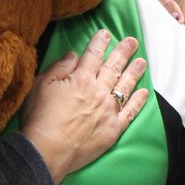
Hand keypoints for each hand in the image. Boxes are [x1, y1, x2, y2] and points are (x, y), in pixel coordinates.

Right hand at [20, 29, 148, 183]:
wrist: (47, 151)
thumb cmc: (40, 117)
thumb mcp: (41, 85)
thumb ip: (59, 68)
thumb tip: (74, 55)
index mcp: (80, 79)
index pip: (93, 55)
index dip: (100, 42)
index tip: (106, 33)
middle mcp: (99, 91)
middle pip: (114, 67)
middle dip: (124, 52)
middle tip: (132, 41)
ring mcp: (109, 110)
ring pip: (126, 86)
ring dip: (135, 72)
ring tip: (142, 61)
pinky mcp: (113, 129)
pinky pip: (130, 112)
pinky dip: (138, 101)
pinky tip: (144, 92)